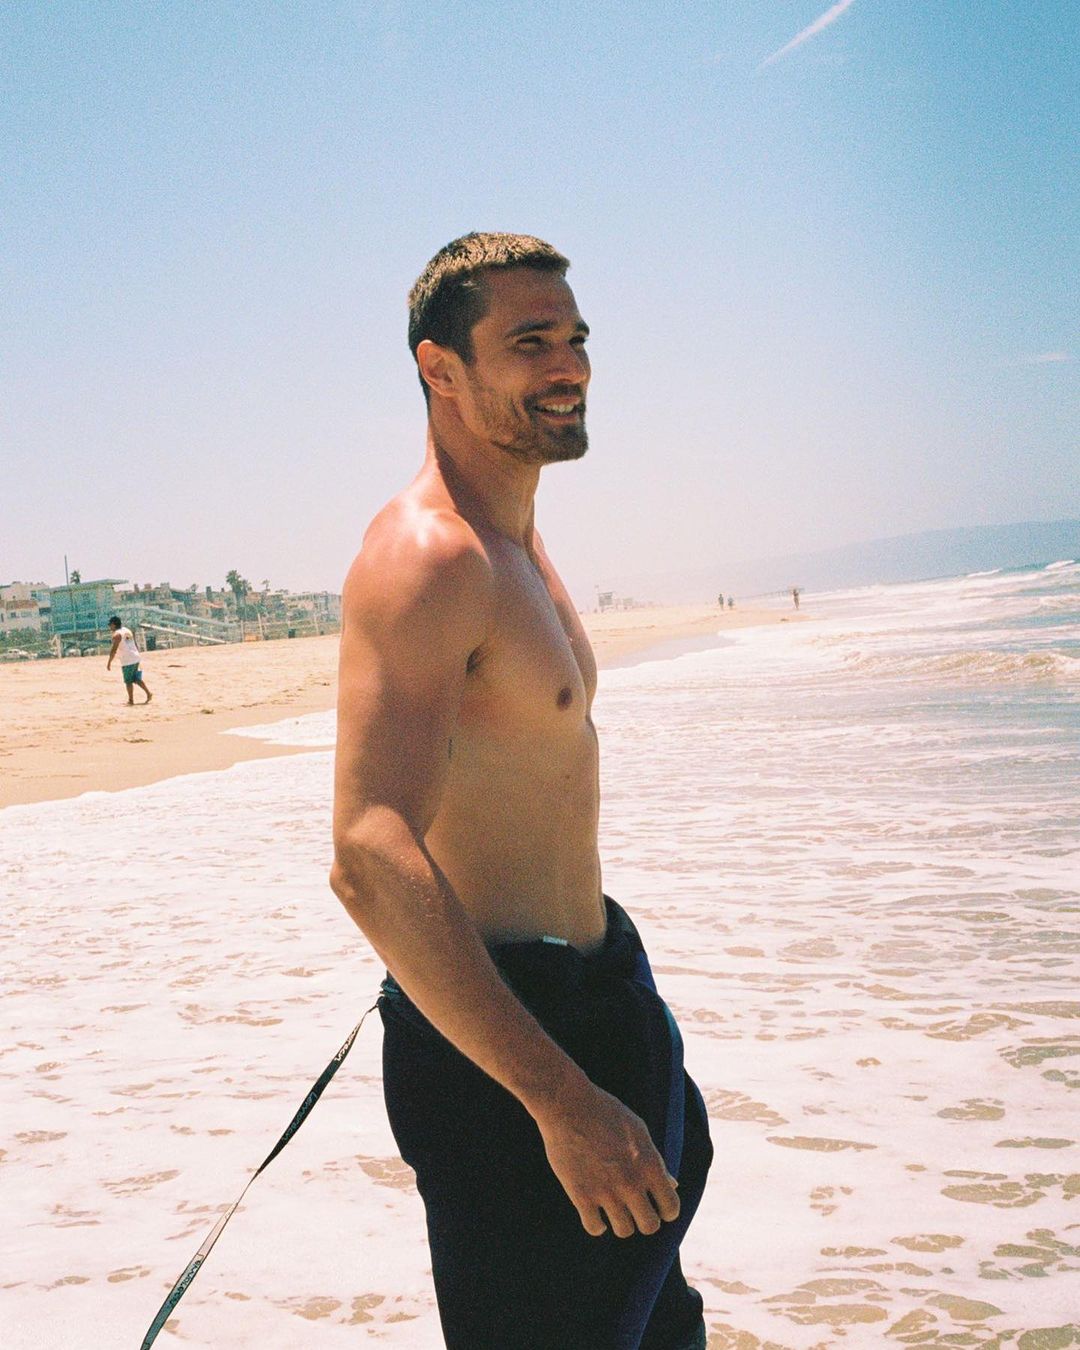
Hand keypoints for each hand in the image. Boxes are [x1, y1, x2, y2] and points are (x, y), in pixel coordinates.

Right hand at [534, 1080, 679, 1238]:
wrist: (567, 1104)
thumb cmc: (605, 1112)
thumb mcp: (638, 1130)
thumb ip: (655, 1160)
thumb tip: (673, 1184)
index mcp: (649, 1164)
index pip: (671, 1208)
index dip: (666, 1210)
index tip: (656, 1204)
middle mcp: (631, 1182)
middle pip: (650, 1226)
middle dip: (644, 1219)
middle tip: (635, 1208)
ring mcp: (605, 1191)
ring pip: (624, 1231)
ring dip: (621, 1221)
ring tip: (614, 1208)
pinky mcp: (581, 1195)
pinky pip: (595, 1229)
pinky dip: (597, 1224)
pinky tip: (595, 1211)